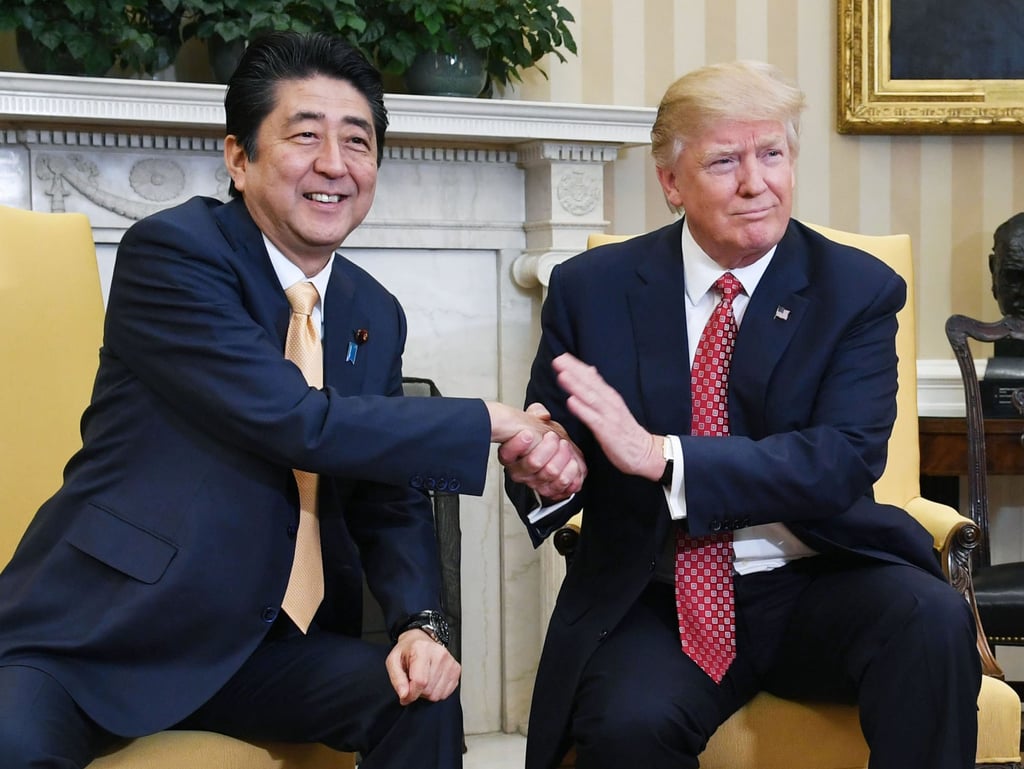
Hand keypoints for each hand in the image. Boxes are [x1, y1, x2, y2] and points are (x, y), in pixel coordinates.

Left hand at [386, 630, 460, 705]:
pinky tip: (432, 681)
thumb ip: (397, 679)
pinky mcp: (456, 669)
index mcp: (422, 649)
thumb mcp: (393, 661)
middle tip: (413, 681)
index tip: (405, 695)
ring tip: (423, 680)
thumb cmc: (407, 651)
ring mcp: (450, 662)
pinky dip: (437, 691)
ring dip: (427, 692)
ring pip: (437, 694)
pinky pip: (446, 693)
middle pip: (429, 690)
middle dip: (418, 692)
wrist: (420, 640)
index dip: (411, 694)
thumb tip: (404, 695)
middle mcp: (439, 654)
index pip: (420, 681)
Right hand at [490, 401, 585, 499]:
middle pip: (534, 462)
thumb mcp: (537, 418)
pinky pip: (561, 487)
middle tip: (554, 437)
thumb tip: (543, 415)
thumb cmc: (541, 435)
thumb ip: (537, 413)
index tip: (528, 434)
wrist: (553, 451)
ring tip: (564, 446)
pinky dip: (571, 474)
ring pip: (550, 473)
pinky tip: (572, 464)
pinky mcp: (550, 490)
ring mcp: (534, 483)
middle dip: (550, 446)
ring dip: (563, 456)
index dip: (519, 444)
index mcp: (509, 455)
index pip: (507, 453)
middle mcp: (519, 472)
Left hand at [552, 353, 663, 480]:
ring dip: (576, 386)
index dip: (577, 367)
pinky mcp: (608, 431)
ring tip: (562, 375)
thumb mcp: (614, 406)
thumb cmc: (626, 432)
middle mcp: (610, 403)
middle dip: (574, 371)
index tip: (562, 356)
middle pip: (590, 384)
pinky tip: (571, 401)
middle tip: (558, 360)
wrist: (646, 453)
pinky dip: (582, 409)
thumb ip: (600, 390)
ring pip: (591, 398)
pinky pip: (593, 419)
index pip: (592, 378)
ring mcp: (609, 416)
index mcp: (610, 397)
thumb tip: (590, 371)